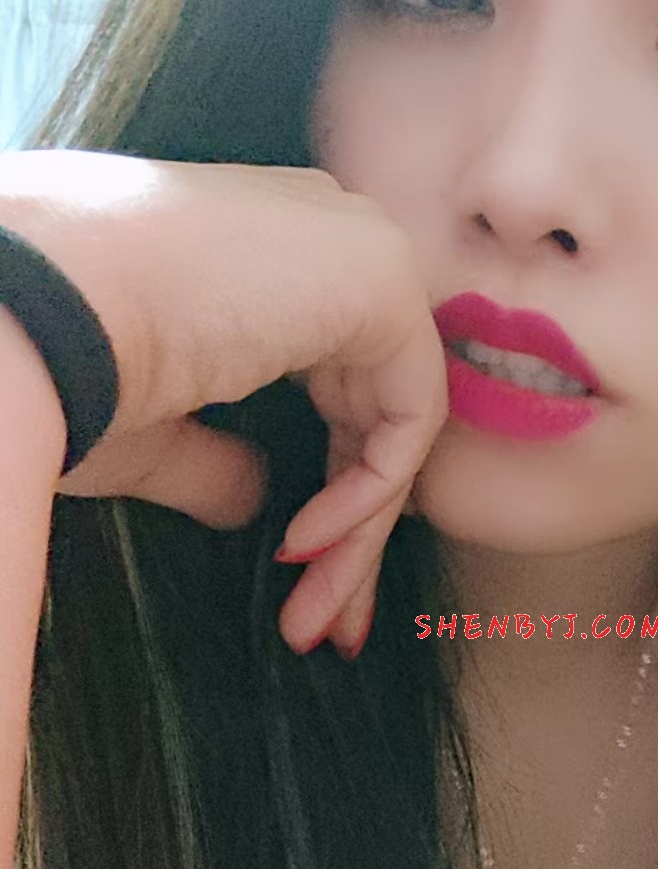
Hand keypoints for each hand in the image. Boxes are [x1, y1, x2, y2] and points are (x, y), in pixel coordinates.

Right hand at [0, 151, 448, 654]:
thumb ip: (217, 462)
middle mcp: (319, 240)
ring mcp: (355, 248)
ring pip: (395, 424)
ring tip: (313, 622)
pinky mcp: (379, 275)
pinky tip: (301, 547)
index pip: (332, 388)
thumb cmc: (62, 359)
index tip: (296, 589)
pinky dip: (366, 495)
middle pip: (371, 413)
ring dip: (356, 537)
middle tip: (326, 628)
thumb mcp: (151, 432)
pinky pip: (408, 415)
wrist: (32, 304)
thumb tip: (256, 503)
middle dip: (352, 536)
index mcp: (264, 259)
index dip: (327, 500)